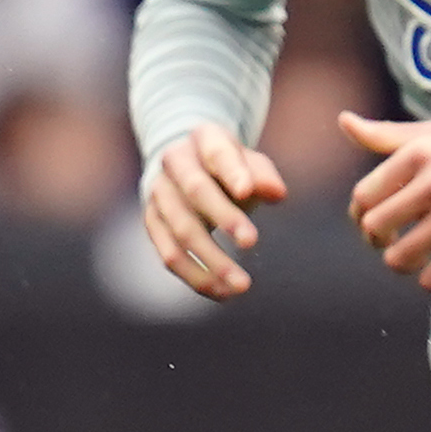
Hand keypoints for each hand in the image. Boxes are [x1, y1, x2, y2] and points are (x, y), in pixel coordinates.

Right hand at [141, 122, 286, 297]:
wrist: (186, 165)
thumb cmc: (229, 166)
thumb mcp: (251, 162)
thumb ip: (263, 174)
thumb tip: (277, 193)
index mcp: (203, 138)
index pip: (217, 153)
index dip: (232, 171)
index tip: (248, 192)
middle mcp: (173, 163)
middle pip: (195, 191)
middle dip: (223, 217)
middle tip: (253, 242)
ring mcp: (158, 193)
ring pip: (179, 229)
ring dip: (210, 259)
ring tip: (242, 285)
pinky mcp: (153, 222)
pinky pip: (169, 254)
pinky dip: (195, 276)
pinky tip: (222, 293)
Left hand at [343, 114, 430, 290]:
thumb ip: (387, 135)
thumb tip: (344, 121)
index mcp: (421, 153)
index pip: (364, 196)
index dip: (360, 213)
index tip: (372, 217)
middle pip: (375, 228)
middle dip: (375, 240)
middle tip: (388, 240)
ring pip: (400, 258)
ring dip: (399, 262)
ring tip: (411, 255)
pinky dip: (428, 277)